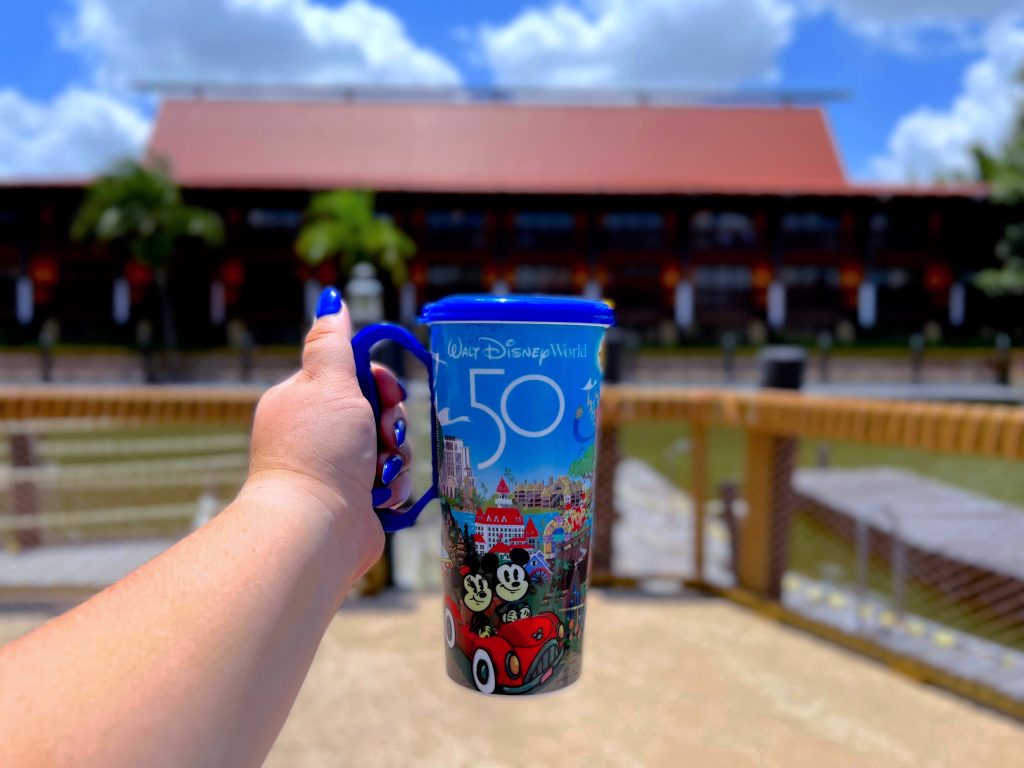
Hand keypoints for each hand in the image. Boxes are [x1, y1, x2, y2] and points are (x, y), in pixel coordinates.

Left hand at [246, 287, 412, 566]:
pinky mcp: (358, 501)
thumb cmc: (320, 451)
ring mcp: (338, 470)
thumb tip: (330, 299)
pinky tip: (382, 497)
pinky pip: (393, 481)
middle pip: (380, 411)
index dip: (380, 382)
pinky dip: (394, 487)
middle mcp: (319, 435)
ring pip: (392, 448)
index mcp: (304, 402)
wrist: (317, 528)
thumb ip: (332, 342)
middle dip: (393, 423)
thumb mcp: (328, 384)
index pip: (355, 376)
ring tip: (381, 474)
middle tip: (384, 436)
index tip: (386, 394)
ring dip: (396, 458)